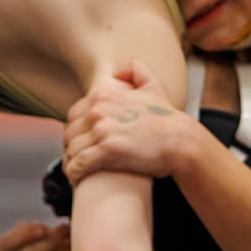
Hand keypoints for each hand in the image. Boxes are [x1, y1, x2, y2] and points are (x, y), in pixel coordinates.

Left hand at [63, 60, 192, 183]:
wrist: (180, 141)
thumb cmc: (167, 120)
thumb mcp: (154, 86)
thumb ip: (137, 71)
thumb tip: (117, 72)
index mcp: (103, 95)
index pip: (74, 115)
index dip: (75, 131)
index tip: (80, 143)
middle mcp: (99, 110)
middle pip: (70, 133)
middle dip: (71, 148)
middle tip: (77, 160)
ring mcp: (102, 131)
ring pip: (72, 151)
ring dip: (72, 163)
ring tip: (76, 173)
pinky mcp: (107, 152)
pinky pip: (79, 164)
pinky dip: (74, 173)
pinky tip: (77, 179)